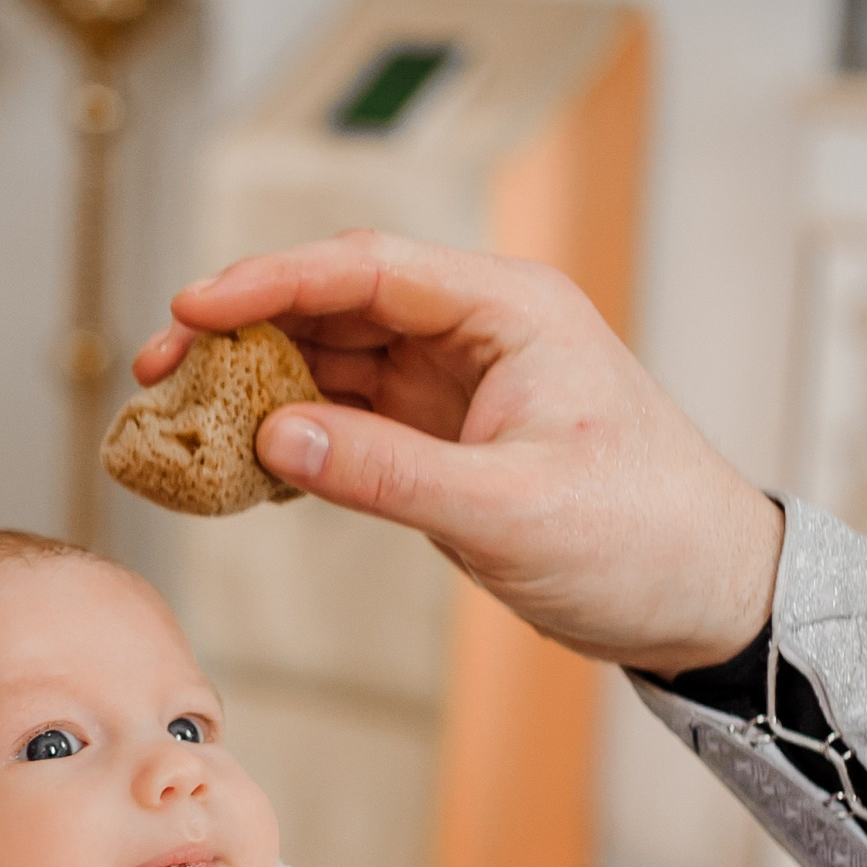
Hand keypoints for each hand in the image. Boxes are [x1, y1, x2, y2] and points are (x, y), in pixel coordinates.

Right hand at [132, 230, 782, 676]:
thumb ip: (386, 474)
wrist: (705, 597)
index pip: (366, 269)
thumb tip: (274, 438)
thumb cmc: (642, 538)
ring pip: (333, 364)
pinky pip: (348, 423)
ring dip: (259, 388)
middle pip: (334, 307)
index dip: (270, 281)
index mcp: (508, 311)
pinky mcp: (444, 442)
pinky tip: (241, 467)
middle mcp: (478, 333)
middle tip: (161, 370)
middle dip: (242, 333)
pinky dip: (294, 442)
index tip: (191, 307)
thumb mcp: (507, 511)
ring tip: (181, 419)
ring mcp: (457, 387)